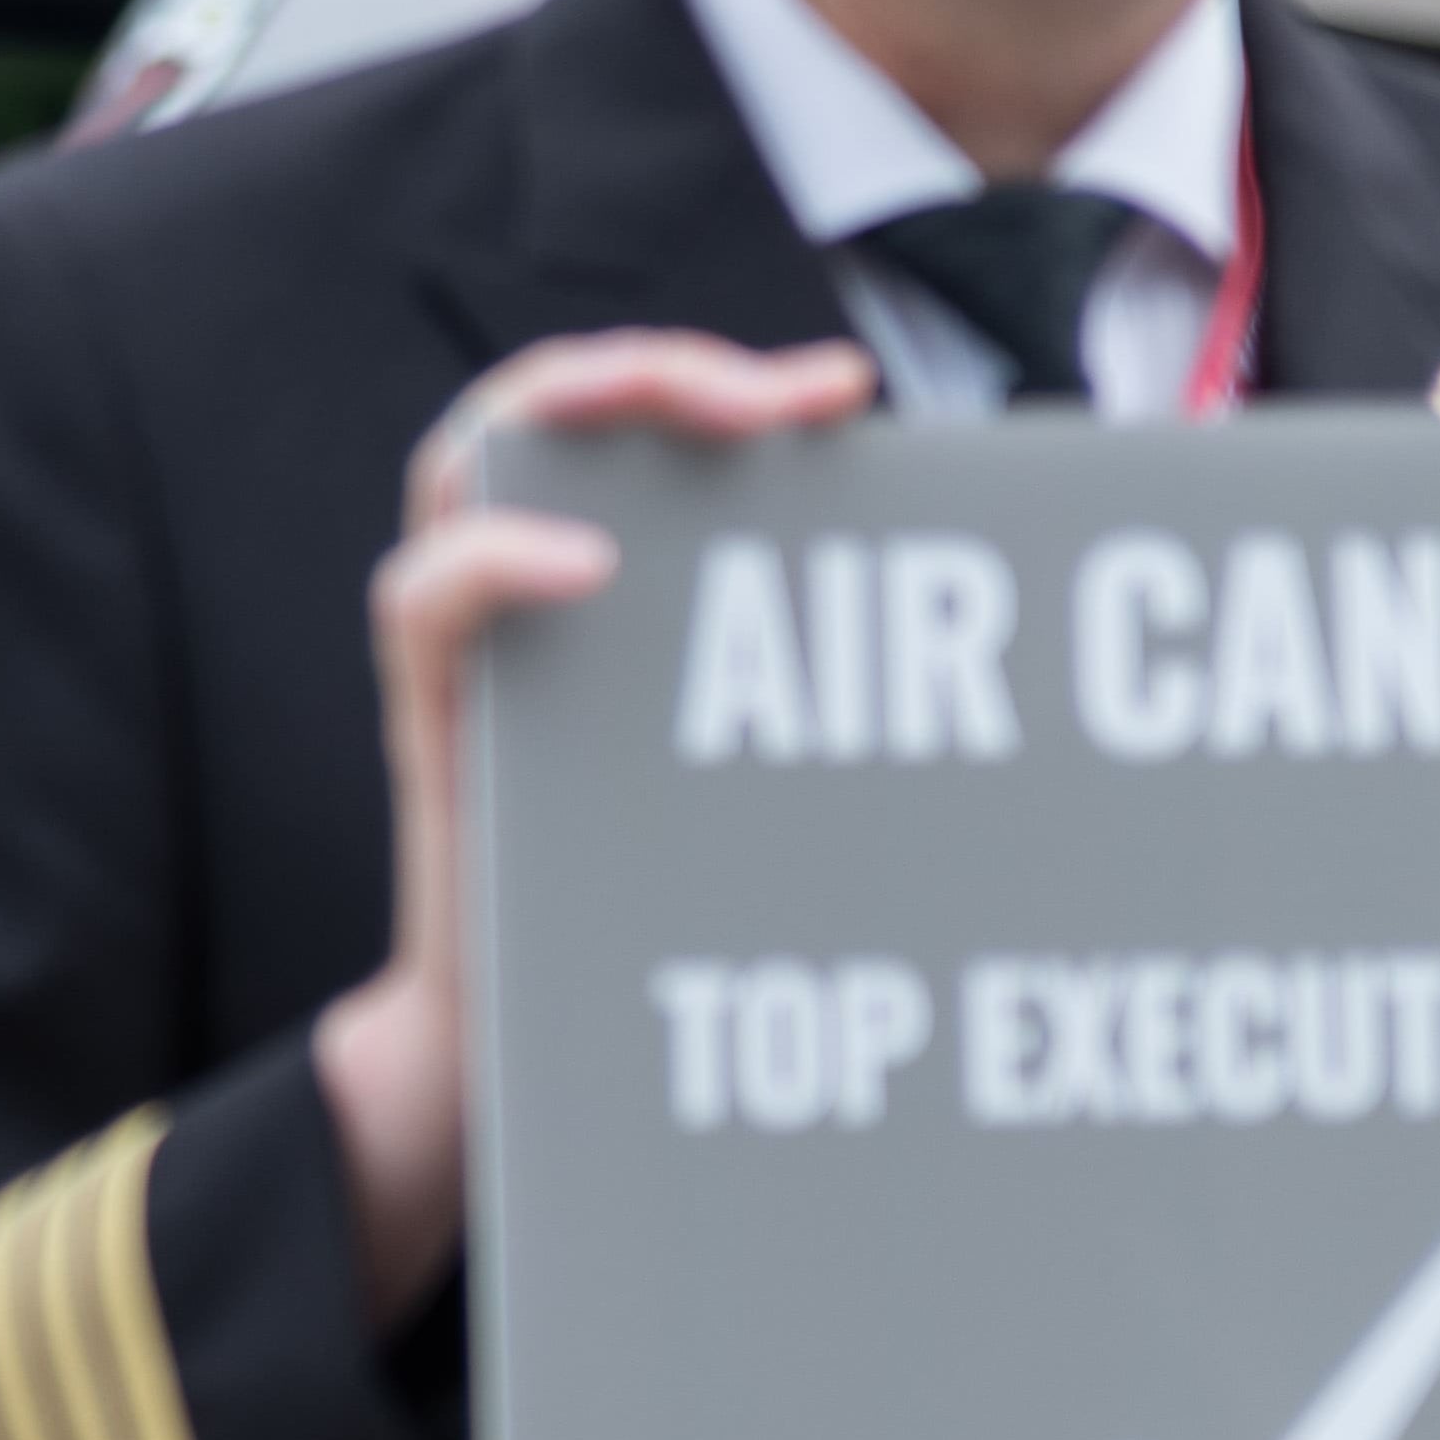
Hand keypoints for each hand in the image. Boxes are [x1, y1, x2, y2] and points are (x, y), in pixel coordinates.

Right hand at [308, 330, 875, 1321]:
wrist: (534, 1069)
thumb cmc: (664, 937)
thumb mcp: (757, 794)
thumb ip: (817, 716)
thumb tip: (1016, 655)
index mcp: (598, 602)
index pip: (624, 432)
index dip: (725, 383)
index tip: (847, 396)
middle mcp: (518, 605)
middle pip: (542, 407)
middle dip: (666, 370)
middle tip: (783, 399)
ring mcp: (467, 656)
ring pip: (462, 463)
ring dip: (576, 405)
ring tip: (694, 411)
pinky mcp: (428, 723)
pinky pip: (423, 600)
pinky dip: (495, 562)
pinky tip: (586, 565)